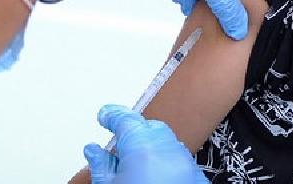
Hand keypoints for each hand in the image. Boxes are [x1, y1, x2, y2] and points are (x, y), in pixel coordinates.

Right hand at [83, 104, 208, 183]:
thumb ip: (101, 166)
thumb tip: (94, 152)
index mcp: (142, 145)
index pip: (125, 118)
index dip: (112, 115)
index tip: (104, 116)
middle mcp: (168, 148)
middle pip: (149, 128)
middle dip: (134, 134)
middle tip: (117, 149)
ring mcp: (186, 164)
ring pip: (166, 144)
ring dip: (150, 150)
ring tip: (134, 170)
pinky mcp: (197, 179)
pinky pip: (178, 162)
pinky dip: (165, 165)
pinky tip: (153, 182)